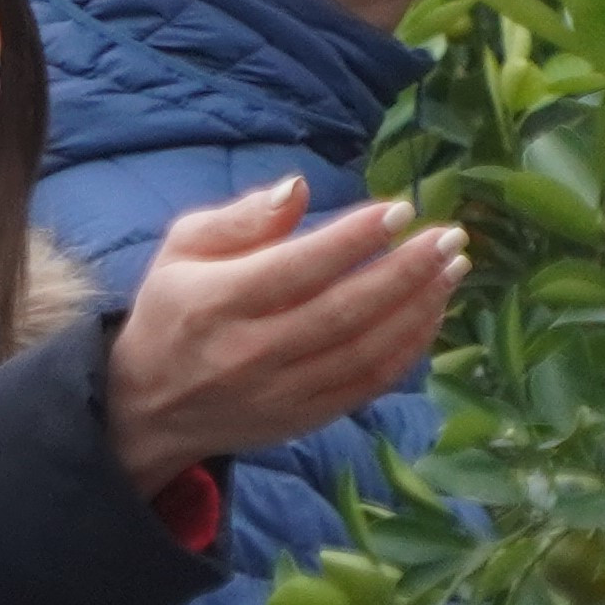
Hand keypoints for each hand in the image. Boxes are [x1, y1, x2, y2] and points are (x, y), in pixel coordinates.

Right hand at [100, 177, 465, 491]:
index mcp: (217, 301)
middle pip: (343, 310)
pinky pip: (369, 384)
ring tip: (452, 267)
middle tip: (449, 237)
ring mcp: (281, 392)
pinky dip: (408, 348)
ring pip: (365, 350)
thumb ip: (240, 218)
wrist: (151, 406)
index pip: (298, 267)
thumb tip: (297, 187)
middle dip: (406, 271)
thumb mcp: (183, 248)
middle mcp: (251, 352)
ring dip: (418, 308)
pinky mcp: (304, 418)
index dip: (354, 239)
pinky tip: (431, 312)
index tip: (400, 209)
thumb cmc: (175, 309)